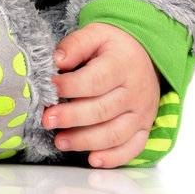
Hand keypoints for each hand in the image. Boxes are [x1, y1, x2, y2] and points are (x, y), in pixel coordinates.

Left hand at [45, 22, 159, 167]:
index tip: (48, 87)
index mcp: (122, 66)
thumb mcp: (95, 34)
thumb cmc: (114, 47)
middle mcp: (135, 92)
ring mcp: (142, 113)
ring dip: (85, 141)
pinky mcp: (144, 127)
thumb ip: (75, 45)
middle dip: (71, 117)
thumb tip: (56, 60)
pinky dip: (113, 158)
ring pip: (115, 133)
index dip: (69, 86)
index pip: (95, 81)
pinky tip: (92, 159)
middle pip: (102, 110)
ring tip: (60, 141)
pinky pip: (132, 147)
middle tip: (47, 120)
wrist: (147, 55)